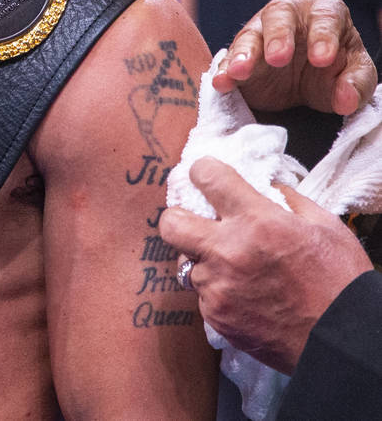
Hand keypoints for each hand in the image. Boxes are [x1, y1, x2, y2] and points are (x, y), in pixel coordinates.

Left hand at [159, 157, 372, 373]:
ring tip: (234, 269)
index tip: (208, 177)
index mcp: (256, 220)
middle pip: (171, 222)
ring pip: (188, 263)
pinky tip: (244, 296)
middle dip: (180, 217)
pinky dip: (218, 293)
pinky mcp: (216, 317)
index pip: (205, 176)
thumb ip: (287, 198)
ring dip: (205, 261)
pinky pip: (203, 295)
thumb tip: (264, 185)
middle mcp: (227, 251)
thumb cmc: (341, 281)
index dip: (204, 172)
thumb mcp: (324, 225)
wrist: (345, 344)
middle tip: (199, 224)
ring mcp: (218, 287)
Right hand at [214, 0, 376, 114]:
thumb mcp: (355, 73)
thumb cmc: (336, 67)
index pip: (325, 17)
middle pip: (278, 16)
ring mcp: (260, 33)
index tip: (323, 60)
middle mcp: (288, 15)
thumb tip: (346, 100)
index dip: (323, 36)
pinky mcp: (241, 56)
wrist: (308, 79)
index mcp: (323, 11)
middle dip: (277, 37)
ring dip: (243, 54)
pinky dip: (224, 71)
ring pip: (249, 36)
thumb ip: (356, 84)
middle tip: (278, 58)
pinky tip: (222, 82)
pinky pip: (229, 60)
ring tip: (240, 71)